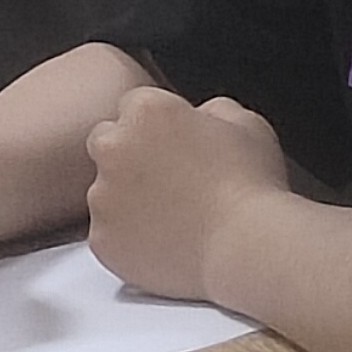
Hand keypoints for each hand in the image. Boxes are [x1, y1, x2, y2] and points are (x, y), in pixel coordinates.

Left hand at [84, 86, 288, 300]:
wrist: (245, 247)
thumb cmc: (250, 187)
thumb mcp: (245, 122)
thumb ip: (210, 110)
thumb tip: (199, 118)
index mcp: (147, 112)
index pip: (133, 105)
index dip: (156, 125)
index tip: (173, 143)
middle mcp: (115, 148)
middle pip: (106, 142)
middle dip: (128, 155)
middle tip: (166, 179)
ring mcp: (102, 197)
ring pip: (104, 192)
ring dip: (127, 199)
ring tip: (172, 217)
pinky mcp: (101, 240)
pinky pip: (107, 235)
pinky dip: (128, 238)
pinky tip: (163, 242)